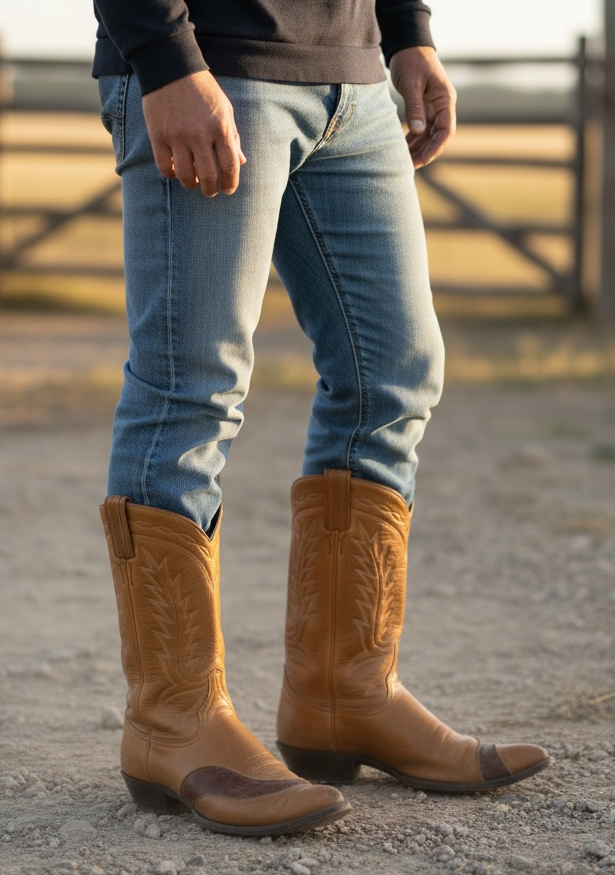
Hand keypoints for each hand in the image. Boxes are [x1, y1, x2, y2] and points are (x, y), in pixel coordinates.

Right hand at [142, 70, 245, 196]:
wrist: (171, 67)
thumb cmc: (202, 90)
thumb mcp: (224, 109)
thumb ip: (232, 137)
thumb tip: (241, 162)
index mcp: (220, 128)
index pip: (230, 166)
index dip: (230, 183)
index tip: (228, 189)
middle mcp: (200, 135)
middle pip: (208, 176)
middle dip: (211, 189)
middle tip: (210, 191)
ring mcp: (178, 136)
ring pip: (186, 176)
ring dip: (191, 184)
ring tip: (193, 181)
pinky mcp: (158, 136)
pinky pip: (164, 168)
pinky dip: (171, 174)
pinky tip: (175, 170)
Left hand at [389, 46, 455, 168]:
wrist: (408, 45)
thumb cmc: (411, 61)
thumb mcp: (412, 84)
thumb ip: (415, 108)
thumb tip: (419, 132)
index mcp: (445, 100)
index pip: (446, 130)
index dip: (436, 148)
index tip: (423, 160)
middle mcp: (442, 106)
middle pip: (437, 136)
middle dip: (425, 152)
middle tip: (409, 166)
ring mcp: (433, 108)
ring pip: (428, 136)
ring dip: (418, 149)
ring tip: (404, 161)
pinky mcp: (423, 108)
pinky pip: (421, 129)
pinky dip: (413, 140)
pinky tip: (402, 149)